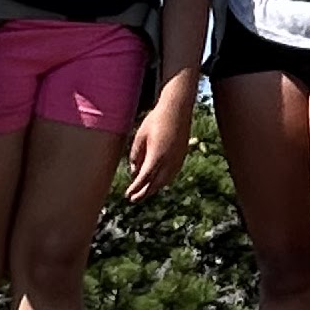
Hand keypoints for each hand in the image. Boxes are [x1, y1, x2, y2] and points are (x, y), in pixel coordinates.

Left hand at [125, 72, 197, 201]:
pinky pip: (172, 174)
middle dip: (144, 193)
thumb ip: (136, 155)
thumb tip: (134, 171)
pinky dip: (163, 181)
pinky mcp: (182, 156)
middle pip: (156, 184)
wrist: (177, 109)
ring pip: (165, 181)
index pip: (144, 178)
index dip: (136, 188)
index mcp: (157, 156)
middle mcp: (169, 161)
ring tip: (145, 192)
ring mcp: (177, 159)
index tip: (128, 195)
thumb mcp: (140, 137)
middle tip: (134, 199)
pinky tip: (158, 181)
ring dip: (154, 188)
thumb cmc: (156, 120)